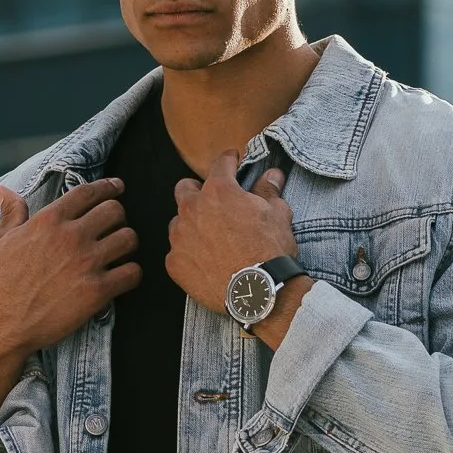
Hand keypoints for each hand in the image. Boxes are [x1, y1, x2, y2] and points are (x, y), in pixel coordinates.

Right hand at [0, 179, 138, 419]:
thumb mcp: (1, 241)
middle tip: (114, 228)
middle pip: (115, 211)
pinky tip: (122, 278)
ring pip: (129, 238)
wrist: (2, 324)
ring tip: (120, 253)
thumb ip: (10, 212)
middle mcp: (71, 236)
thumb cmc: (0, 282)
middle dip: (118, 217)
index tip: (117, 187)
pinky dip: (132, 274)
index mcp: (49, 220)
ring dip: (127, 245)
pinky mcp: (97, 291)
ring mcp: (86, 263)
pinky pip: (132, 273)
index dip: (108, 187)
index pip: (88, 192)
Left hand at [168, 153, 313, 346]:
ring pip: (178, 223)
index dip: (229, 161)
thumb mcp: (277, 215)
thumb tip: (272, 175)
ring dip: (191, 226)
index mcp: (219, 191)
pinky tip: (205, 263)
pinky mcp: (174, 263)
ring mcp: (180, 237)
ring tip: (209, 240)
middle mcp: (193, 209)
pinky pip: (177, 253)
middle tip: (212, 203)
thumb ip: (268, 191)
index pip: (220, 164)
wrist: (258, 291)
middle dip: (197, 191)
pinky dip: (189, 255)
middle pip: (184, 189)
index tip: (232, 161)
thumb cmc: (270, 250)